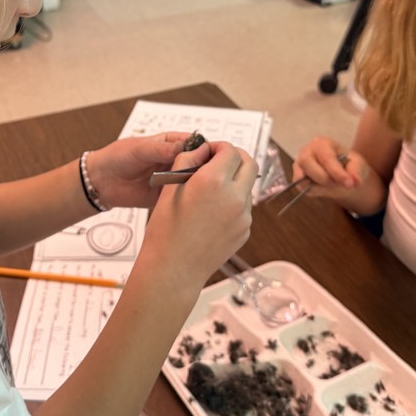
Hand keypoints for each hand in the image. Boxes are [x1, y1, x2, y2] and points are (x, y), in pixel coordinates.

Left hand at [85, 133, 204, 209]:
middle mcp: (174, 161)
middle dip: (205, 169)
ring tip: (201, 189)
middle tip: (210, 176)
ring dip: (197, 185)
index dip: (206, 149)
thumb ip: (162, 149)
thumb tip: (185, 148)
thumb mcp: (140, 148)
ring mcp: (172, 179)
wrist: (101, 180)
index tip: (214, 156)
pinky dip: (186, 199)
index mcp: (171, 144)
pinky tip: (190, 202)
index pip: (196, 144)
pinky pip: (180, 197)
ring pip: (192, 182)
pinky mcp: (166, 196)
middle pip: (198, 164)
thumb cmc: (117, 157)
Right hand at [138, 141, 257, 296]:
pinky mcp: (245, 231)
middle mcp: (234, 196)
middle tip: (219, 161)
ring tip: (210, 192)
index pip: (230, 151)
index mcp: (214, 181)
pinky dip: (233, 202)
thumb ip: (187, 160)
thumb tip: (201, 149)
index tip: (209, 152)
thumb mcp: (170, 187)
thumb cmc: (166, 230)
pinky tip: (212, 212)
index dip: (219, 147)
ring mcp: (243, 216)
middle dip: (235, 158)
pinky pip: (244, 208)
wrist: (174, 268)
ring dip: (235, 181)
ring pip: (247, 186)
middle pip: (250, 164)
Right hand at [293, 137, 366, 196]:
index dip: (337, 172)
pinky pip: (301, 187)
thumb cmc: (348, 164)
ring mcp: (299, 164)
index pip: (326, 157)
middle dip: (322, 177)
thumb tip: (354, 181)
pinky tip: (325, 188)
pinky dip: (314, 191)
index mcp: (323, 143)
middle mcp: (307, 151)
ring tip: (332, 186)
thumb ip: (356, 171)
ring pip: (300, 177)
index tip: (349, 183)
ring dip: (318, 186)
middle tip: (337, 184)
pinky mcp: (297, 177)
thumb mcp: (358, 165)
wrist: (341, 173)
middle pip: (306, 162)